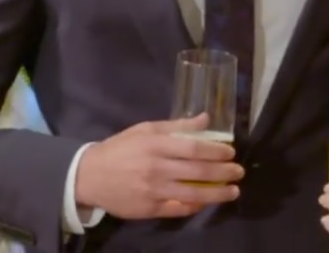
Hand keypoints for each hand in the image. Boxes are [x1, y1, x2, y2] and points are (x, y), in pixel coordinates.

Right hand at [74, 113, 244, 219]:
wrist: (88, 176)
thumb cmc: (120, 148)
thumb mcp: (146, 130)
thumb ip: (176, 125)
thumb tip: (206, 118)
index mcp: (156, 145)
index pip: (193, 148)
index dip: (215, 151)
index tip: (231, 153)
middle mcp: (156, 168)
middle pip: (197, 172)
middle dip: (223, 173)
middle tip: (239, 172)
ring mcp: (153, 191)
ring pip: (192, 194)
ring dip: (217, 193)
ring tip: (233, 191)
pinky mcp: (149, 209)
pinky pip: (178, 209)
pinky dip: (195, 207)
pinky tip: (207, 202)